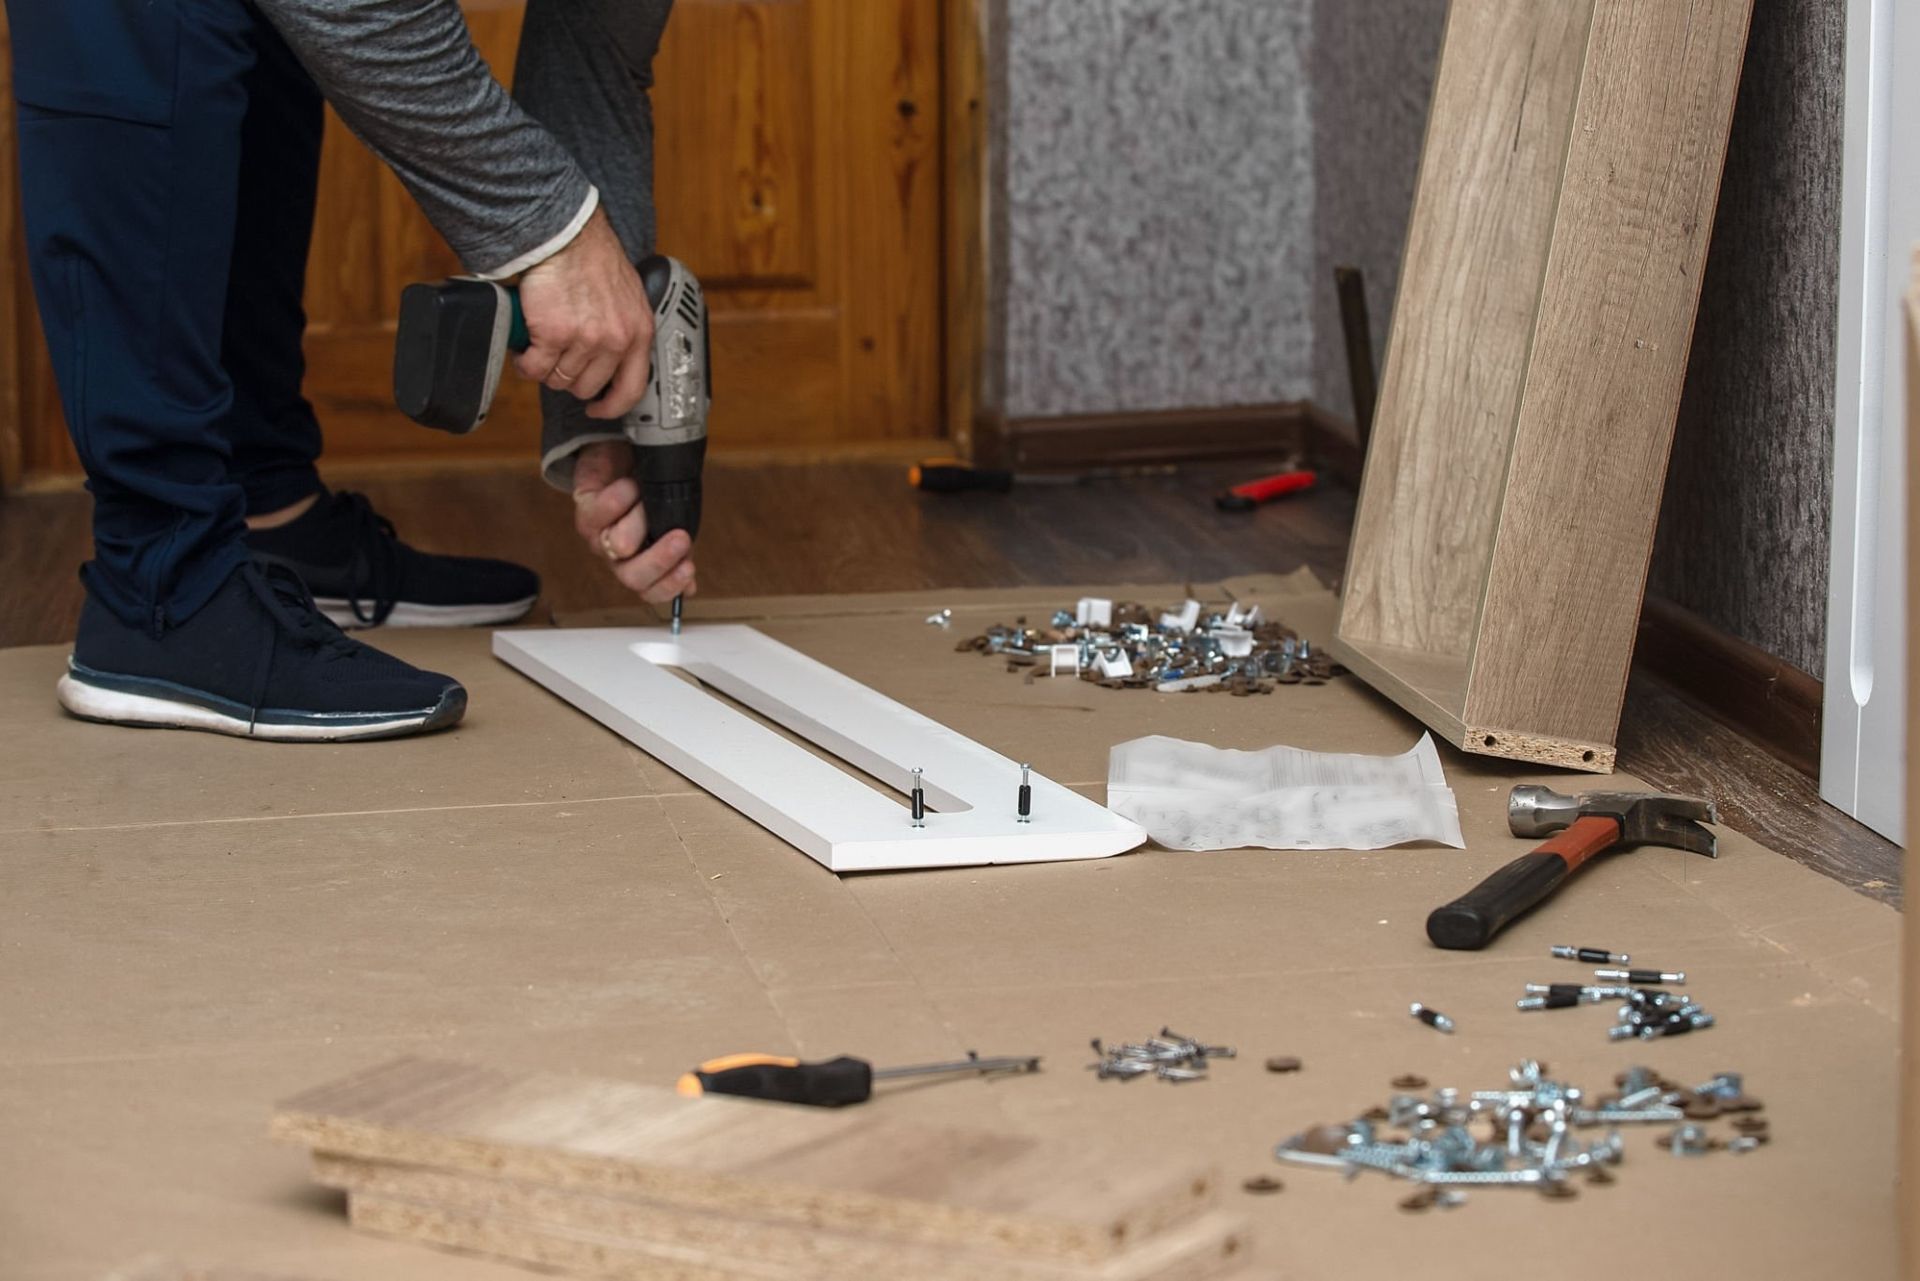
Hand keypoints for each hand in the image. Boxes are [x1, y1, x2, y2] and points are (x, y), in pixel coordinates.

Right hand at [514, 207, 654, 419]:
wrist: (565, 234)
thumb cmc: (592, 258)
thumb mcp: (627, 297)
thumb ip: (623, 329)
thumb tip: (608, 359)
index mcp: (639, 332)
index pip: (632, 388)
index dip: (611, 406)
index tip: (597, 409)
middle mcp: (616, 340)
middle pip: (587, 387)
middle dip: (568, 378)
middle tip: (557, 360)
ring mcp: (585, 340)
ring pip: (558, 379)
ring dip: (544, 367)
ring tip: (540, 347)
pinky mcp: (554, 335)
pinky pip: (535, 368)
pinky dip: (525, 362)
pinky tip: (525, 349)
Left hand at [571, 440, 697, 603]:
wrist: (623, 453)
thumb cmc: (650, 489)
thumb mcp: (672, 519)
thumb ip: (681, 549)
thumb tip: (690, 587)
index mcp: (642, 561)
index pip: (651, 592)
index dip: (669, 585)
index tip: (689, 567)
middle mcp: (617, 556)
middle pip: (632, 578)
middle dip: (659, 559)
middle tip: (681, 537)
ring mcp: (598, 536)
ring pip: (620, 545)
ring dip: (643, 517)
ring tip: (651, 495)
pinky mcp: (584, 509)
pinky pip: (604, 510)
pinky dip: (624, 494)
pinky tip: (632, 482)